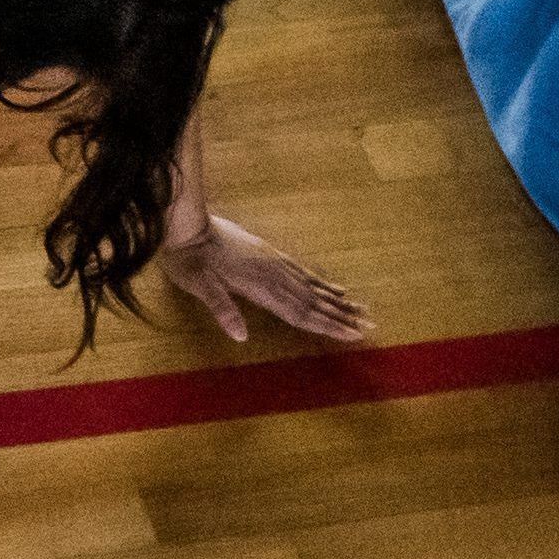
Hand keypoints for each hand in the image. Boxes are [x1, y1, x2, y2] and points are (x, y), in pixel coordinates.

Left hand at [163, 221, 373, 348]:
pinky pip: (303, 272)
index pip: (301, 312)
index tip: (354, 334)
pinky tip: (333, 289)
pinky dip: (322, 284)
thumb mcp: (198, 285)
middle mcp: (274, 274)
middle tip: (371, 326)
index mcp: (260, 286)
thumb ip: (221, 309)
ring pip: (313, 286)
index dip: (328, 325)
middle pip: (314, 301)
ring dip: (338, 301)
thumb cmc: (188, 258)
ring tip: (362, 309)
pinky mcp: (269, 253)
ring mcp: (274, 262)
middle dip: (343, 316)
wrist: (186, 223)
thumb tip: (241, 336)